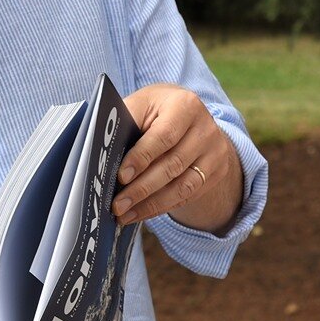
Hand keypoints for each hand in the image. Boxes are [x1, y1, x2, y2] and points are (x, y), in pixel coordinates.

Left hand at [113, 84, 241, 231]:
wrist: (189, 117)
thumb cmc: (156, 111)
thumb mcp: (141, 104)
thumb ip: (125, 123)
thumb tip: (103, 154)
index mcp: (185, 105)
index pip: (163, 136)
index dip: (142, 158)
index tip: (121, 177)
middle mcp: (206, 129)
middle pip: (173, 165)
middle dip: (142, 189)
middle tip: (118, 205)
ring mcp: (215, 152)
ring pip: (183, 186)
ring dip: (151, 205)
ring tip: (125, 215)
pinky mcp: (216, 172)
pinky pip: (188, 196)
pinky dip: (162, 207)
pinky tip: (141, 213)